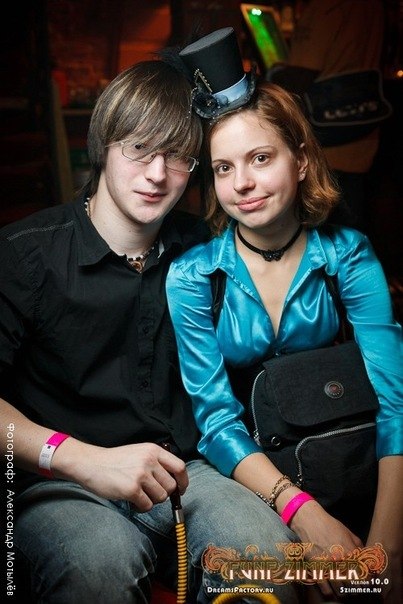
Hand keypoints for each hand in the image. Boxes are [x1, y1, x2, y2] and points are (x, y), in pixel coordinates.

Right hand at [53, 439, 188, 511]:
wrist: (91, 464)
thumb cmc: (115, 460)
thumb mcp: (139, 453)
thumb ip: (155, 462)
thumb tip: (174, 481)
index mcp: (153, 450)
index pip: (179, 467)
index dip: (183, 481)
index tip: (180, 489)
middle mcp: (149, 461)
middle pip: (171, 485)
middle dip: (164, 494)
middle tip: (151, 494)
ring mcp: (141, 475)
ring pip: (161, 497)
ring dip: (152, 501)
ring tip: (140, 496)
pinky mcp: (132, 489)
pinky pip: (148, 505)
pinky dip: (142, 507)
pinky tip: (133, 501)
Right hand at [290, 500, 362, 600]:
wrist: (310, 520)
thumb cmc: (330, 525)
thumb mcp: (348, 533)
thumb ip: (359, 547)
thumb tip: (366, 560)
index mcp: (350, 552)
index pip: (363, 574)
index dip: (367, 580)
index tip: (367, 582)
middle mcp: (340, 561)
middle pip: (353, 584)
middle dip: (356, 587)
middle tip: (355, 586)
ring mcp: (327, 566)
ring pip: (340, 589)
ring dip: (344, 591)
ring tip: (345, 589)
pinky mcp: (315, 568)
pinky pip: (325, 588)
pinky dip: (329, 592)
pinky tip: (331, 590)